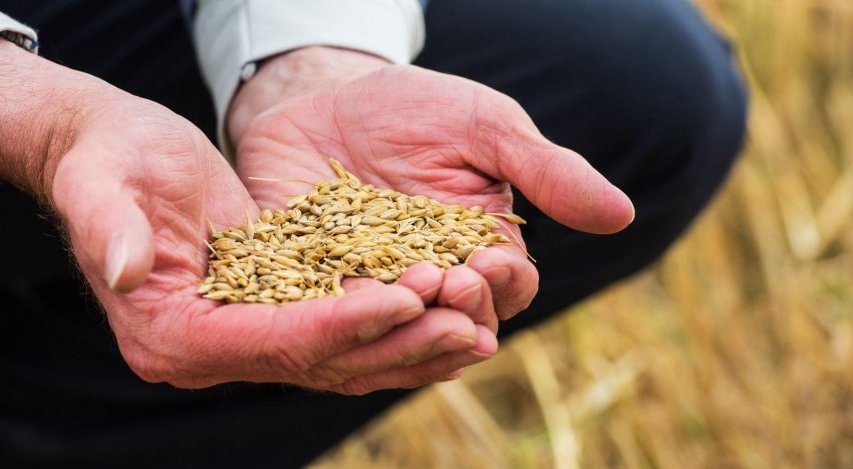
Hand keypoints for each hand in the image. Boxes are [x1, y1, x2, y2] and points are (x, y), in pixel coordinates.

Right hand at [0, 39, 492, 393]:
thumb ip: (109, 227)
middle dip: (393, 343)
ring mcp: (238, 341)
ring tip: (475, 329)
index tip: (406, 298)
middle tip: (466, 325)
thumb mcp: (100, 182)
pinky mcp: (266, 318)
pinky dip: (391, 329)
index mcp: (169, 333)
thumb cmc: (110, 158)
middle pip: (316, 362)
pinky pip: (339, 335)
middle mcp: (206, 352)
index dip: (342, 322)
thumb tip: (129, 269)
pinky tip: (443, 317)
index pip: (272, 340)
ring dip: (407, 346)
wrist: (118, 155)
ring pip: (337, 359)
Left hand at [230, 47, 634, 327]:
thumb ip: (544, 171)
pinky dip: (336, 316)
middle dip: (458, 310)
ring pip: (395, 330)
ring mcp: (371, 286)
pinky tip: (338, 306)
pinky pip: (325, 315)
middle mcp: (429, 278)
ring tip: (406, 296)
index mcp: (478, 247)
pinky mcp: (311, 284)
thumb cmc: (413, 110)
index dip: (503, 284)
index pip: (507, 287)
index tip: (487, 261)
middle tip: (448, 282)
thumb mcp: (484, 127)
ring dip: (405, 322)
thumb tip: (620, 215)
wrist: (323, 95)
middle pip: (455, 322)